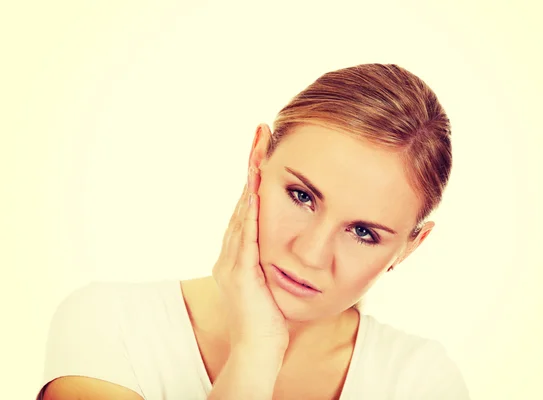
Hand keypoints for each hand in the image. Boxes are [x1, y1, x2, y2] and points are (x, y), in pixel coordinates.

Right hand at [212, 166, 288, 355]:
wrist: (259, 348)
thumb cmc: (270, 316)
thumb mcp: (270, 278)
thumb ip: (270, 256)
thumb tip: (283, 239)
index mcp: (237, 252)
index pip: (246, 206)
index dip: (254, 176)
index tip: (263, 149)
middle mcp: (228, 252)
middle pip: (240, 200)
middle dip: (251, 166)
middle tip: (260, 135)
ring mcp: (231, 262)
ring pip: (241, 212)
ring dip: (251, 180)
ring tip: (258, 150)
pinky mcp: (239, 274)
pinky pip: (245, 237)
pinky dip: (249, 213)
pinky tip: (255, 191)